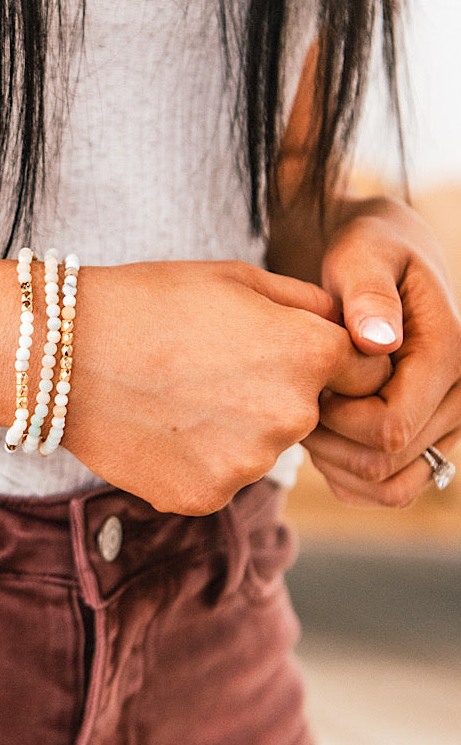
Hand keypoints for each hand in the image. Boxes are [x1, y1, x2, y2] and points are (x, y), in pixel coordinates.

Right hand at [64, 260, 389, 514]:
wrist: (64, 353)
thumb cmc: (149, 302)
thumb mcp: (237, 277)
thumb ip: (309, 304)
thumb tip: (346, 332)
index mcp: (309, 354)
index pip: (362, 370)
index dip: (323, 356)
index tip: (278, 349)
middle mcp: (291, 417)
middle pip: (309, 412)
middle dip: (275, 392)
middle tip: (211, 368)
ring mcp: (248, 465)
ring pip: (262, 447)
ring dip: (236, 427)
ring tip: (178, 395)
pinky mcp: (205, 497)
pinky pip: (221, 476)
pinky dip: (199, 457)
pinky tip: (161, 426)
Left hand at [302, 197, 460, 506]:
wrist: (381, 267)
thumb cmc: (365, 256)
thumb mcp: (361, 256)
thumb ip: (368, 292)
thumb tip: (380, 341)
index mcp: (451, 353)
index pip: (391, 426)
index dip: (335, 417)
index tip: (305, 383)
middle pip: (387, 462)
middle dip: (331, 439)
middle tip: (299, 399)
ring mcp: (448, 425)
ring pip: (391, 486)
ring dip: (339, 463)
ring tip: (311, 417)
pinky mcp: (428, 441)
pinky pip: (389, 489)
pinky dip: (349, 475)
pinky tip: (325, 436)